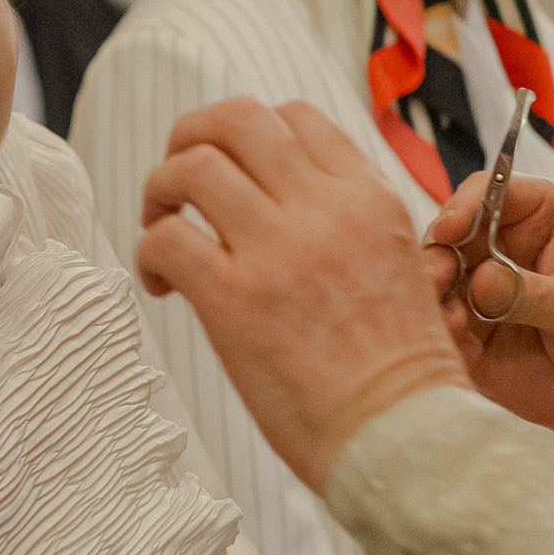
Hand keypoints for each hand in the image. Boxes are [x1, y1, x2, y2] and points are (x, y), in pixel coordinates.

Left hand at [136, 101, 466, 491]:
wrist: (405, 437)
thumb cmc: (400, 379)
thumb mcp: (402, 271)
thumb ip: (351, 229)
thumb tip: (294, 217)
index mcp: (368, 199)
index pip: (296, 117)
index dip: (250, 136)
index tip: (235, 176)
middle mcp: (324, 209)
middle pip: (238, 119)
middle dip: (192, 136)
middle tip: (179, 181)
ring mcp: (277, 249)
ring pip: (195, 164)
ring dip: (162, 188)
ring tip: (162, 227)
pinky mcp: (234, 298)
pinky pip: (167, 238)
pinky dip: (149, 253)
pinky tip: (162, 286)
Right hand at [424, 173, 553, 446]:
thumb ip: (535, 294)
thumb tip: (483, 280)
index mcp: (540, 217)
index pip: (490, 192)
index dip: (466, 205)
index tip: (452, 229)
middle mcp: (502, 247)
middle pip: (451, 234)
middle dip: (439, 254)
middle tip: (440, 278)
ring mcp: (480, 290)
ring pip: (437, 280)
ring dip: (433, 295)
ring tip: (451, 318)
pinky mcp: (469, 331)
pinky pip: (441, 326)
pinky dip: (441, 332)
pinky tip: (456, 342)